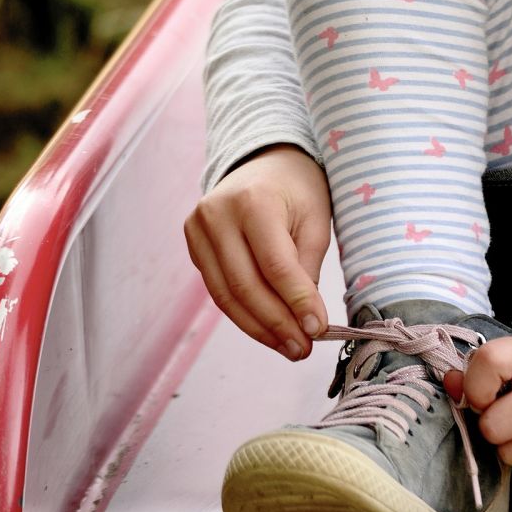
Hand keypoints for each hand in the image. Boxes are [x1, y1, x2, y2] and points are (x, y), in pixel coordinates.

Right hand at [184, 144, 331, 359]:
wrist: (266, 162)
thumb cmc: (299, 191)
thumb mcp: (316, 221)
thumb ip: (307, 269)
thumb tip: (307, 322)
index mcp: (253, 202)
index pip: (274, 265)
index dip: (296, 302)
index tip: (318, 331)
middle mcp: (216, 215)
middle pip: (244, 285)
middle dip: (276, 324)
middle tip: (302, 349)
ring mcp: (198, 230)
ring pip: (225, 295)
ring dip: (259, 328)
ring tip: (289, 348)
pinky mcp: (194, 246)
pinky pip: (218, 290)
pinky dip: (244, 315)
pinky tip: (269, 331)